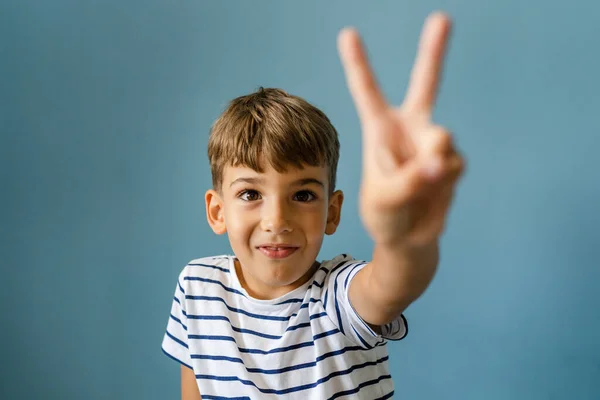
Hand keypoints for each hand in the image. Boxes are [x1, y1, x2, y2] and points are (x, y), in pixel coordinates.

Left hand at [338, 11, 464, 246]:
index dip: (358, 63)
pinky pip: (453, 164)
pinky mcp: (452, 160)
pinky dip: (442, 182)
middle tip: (441, 17)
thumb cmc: (385, 215)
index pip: (367, 91)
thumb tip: (440, 162)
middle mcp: (409, 128)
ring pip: (440, 140)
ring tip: (418, 187)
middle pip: (425, 83)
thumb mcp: (385, 199)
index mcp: (380, 129)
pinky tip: (433, 192)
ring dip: (430, 167)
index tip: (347, 33)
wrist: (408, 238)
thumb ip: (411, 180)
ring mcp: (433, 143)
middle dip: (434, 50)